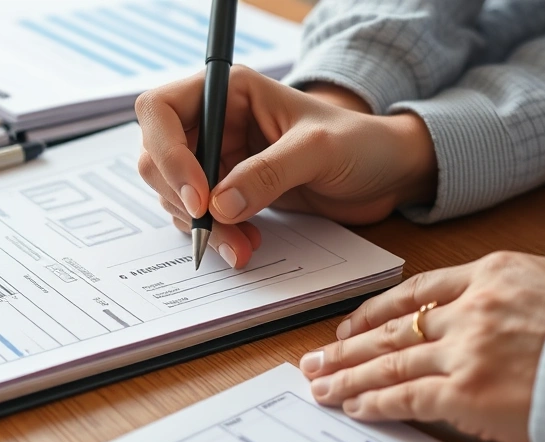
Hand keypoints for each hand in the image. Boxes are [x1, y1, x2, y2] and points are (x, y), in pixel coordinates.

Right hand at [135, 66, 436, 267]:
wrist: (386, 174)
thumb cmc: (361, 143)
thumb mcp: (320, 150)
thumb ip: (269, 173)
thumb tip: (219, 205)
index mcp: (229, 92)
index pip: (160, 111)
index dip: (168, 154)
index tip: (198, 197)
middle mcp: (216, 123)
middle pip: (159, 159)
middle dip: (183, 200)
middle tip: (218, 231)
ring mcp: (219, 160)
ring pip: (177, 196)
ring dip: (202, 227)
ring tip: (243, 246)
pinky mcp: (229, 193)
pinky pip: (201, 218)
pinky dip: (216, 237)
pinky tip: (248, 244)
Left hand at [298, 252, 544, 441]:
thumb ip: (516, 295)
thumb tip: (495, 317)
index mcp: (493, 273)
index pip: (416, 291)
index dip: (376, 310)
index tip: (352, 322)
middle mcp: (472, 307)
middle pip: (391, 327)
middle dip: (347, 345)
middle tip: (314, 356)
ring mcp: (467, 349)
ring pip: (388, 360)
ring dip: (348, 376)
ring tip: (318, 384)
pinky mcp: (467, 391)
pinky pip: (407, 396)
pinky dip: (376, 402)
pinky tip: (354, 406)